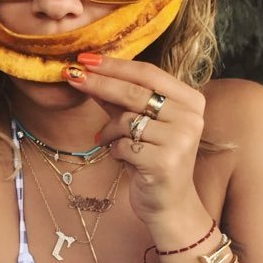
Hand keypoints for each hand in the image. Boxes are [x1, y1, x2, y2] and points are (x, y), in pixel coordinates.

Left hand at [67, 55, 205, 222]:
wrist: (169, 204)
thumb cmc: (153, 159)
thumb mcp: (141, 124)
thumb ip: (120, 99)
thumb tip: (88, 71)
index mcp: (190, 101)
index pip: (148, 73)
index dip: (115, 65)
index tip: (85, 58)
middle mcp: (190, 118)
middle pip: (135, 93)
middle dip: (99, 83)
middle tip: (72, 76)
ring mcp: (180, 141)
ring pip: (126, 120)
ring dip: (108, 130)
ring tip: (106, 140)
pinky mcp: (164, 162)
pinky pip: (123, 145)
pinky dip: (114, 150)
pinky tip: (120, 157)